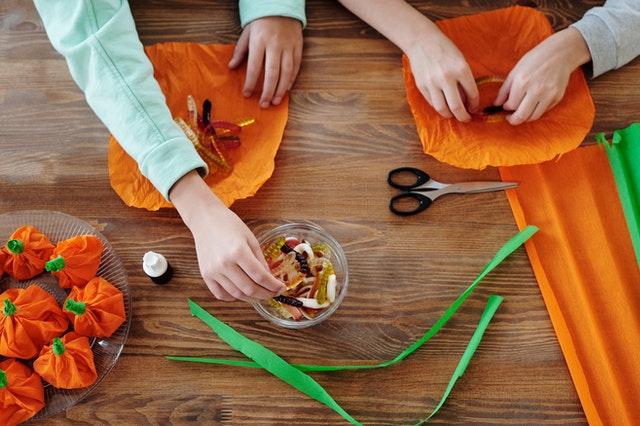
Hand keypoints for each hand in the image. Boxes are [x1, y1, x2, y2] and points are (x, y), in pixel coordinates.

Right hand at [170, 171, 285, 301]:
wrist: (205, 220)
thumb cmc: (230, 225)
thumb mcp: (251, 239)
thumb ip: (260, 260)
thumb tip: (269, 279)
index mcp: (238, 251)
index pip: (260, 276)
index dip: (273, 285)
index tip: (281, 288)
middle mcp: (224, 263)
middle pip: (249, 288)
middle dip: (265, 294)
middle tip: (273, 294)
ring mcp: (213, 271)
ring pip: (236, 294)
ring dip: (251, 298)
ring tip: (260, 295)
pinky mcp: (205, 275)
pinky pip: (220, 294)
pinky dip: (233, 297)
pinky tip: (242, 293)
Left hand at [229, 16, 302, 107]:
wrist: (280, 7)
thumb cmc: (261, 22)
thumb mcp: (247, 33)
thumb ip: (240, 51)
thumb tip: (231, 67)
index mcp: (259, 41)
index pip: (254, 66)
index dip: (250, 82)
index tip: (247, 94)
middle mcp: (274, 45)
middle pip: (272, 73)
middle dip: (267, 91)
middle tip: (264, 104)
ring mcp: (288, 47)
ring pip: (286, 72)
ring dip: (280, 89)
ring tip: (275, 101)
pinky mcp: (298, 47)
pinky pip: (296, 67)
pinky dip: (291, 79)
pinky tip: (286, 89)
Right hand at [406, 29, 478, 121]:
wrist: (422, 41)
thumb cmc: (445, 49)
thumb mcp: (460, 61)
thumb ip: (464, 80)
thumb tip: (467, 100)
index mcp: (461, 69)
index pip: (472, 94)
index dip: (475, 104)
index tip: (474, 108)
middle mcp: (446, 78)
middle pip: (456, 106)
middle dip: (463, 116)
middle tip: (466, 118)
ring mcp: (432, 83)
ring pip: (442, 108)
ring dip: (450, 115)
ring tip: (453, 114)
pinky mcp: (422, 86)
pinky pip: (432, 103)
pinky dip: (439, 107)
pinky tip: (443, 106)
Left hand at [494, 27, 590, 124]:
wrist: (560, 54)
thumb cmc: (534, 60)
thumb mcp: (515, 72)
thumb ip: (504, 90)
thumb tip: (496, 104)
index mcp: (522, 82)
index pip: (511, 105)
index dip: (506, 108)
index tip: (506, 106)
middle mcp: (536, 90)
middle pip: (521, 116)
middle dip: (513, 120)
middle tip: (510, 118)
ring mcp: (548, 95)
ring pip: (533, 117)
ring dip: (525, 117)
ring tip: (521, 112)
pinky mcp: (557, 97)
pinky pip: (544, 111)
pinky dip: (536, 111)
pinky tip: (533, 105)